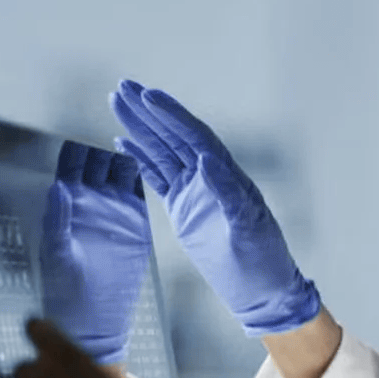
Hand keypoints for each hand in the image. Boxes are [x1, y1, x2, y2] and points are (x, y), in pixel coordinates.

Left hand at [39, 141, 151, 364]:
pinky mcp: (137, 223)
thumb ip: (58, 220)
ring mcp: (115, 211)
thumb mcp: (57, 254)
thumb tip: (59, 187)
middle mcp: (92, 204)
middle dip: (105, 141)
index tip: (86, 131)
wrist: (96, 317)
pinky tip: (154, 158)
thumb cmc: (66, 290)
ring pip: (123, 171)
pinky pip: (142, 192)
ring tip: (142, 128)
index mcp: (68, 207)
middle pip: (99, 162)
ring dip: (129, 151)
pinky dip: (146, 173)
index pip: (71, 167)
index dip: (77, 149)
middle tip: (120, 119)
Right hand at [109, 80, 319, 335]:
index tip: (148, 95)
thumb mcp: (248, 227)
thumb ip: (228, 193)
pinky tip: (123, 141)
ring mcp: (196, 192)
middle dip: (149, 112)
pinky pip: (159, 177)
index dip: (172, 115)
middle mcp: (211, 178)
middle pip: (175, 137)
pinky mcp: (184, 209)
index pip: (195, 137)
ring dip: (140, 128)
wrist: (260, 290)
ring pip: (162, 152)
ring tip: (116, 103)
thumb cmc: (262, 259)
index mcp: (228, 176)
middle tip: (122, 87)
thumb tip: (206, 159)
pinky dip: (141, 158)